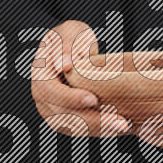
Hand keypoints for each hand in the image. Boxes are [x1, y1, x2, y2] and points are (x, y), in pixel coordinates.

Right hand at [31, 20, 129, 136]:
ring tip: (122, 126)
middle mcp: (42, 96)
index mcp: (40, 74)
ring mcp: (51, 110)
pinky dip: (98, 130)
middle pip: (63, 115)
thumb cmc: (74, 38)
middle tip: (119, 121)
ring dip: (98, 129)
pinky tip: (117, 127)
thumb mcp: (71, 32)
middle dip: (92, 120)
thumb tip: (62, 66)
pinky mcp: (64, 119)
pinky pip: (79, 129)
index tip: (93, 98)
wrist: (75, 50)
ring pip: (72, 127)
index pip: (51, 92)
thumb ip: (67, 45)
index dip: (70, 98)